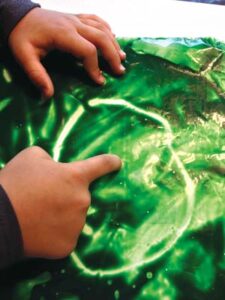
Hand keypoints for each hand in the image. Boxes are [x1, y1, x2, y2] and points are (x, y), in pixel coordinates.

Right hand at [0, 146, 120, 258]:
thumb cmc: (15, 183)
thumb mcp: (32, 157)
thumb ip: (50, 159)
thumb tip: (54, 166)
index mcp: (76, 177)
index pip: (101, 165)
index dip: (110, 163)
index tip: (117, 163)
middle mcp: (83, 200)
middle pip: (80, 196)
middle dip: (66, 196)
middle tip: (43, 199)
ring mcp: (77, 225)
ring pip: (73, 218)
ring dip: (62, 215)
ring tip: (38, 215)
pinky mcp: (68, 245)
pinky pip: (66, 236)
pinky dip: (56, 234)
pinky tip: (40, 230)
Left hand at [8, 8, 125, 98]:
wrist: (18, 16)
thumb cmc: (22, 37)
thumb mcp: (24, 56)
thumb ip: (37, 76)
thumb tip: (47, 97)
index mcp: (62, 34)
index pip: (87, 51)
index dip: (95, 68)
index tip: (99, 82)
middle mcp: (73, 24)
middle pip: (101, 38)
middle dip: (112, 56)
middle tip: (120, 72)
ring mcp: (76, 18)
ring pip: (102, 28)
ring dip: (114, 44)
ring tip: (122, 58)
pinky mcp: (76, 17)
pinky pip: (96, 20)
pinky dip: (107, 29)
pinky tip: (113, 37)